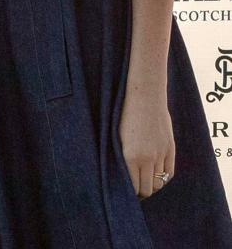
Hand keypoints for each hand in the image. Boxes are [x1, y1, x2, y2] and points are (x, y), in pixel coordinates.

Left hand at [119, 82, 174, 198]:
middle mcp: (147, 158)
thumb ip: (123, 157)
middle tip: (136, 191)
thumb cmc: (125, 113)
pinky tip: (157, 175)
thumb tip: (125, 175)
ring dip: (153, 185)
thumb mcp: (118, 136)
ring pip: (160, 182)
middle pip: (148, 189)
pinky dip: (164, 177)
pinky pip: (170, 172)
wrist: (145, 95)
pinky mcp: (170, 148)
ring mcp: (160, 153)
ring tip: (147, 183)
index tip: (127, 193)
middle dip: (142, 193)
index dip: (131, 193)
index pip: (134, 187)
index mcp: (130, 156)